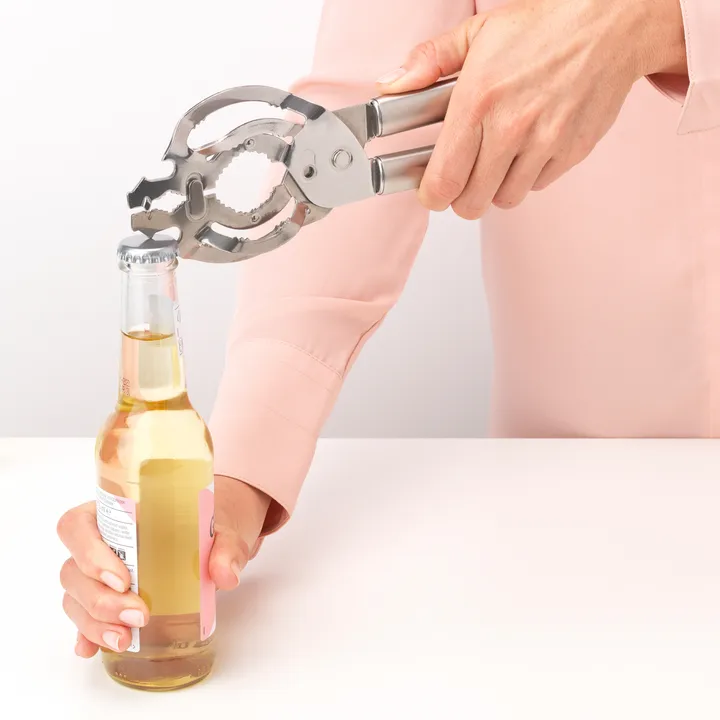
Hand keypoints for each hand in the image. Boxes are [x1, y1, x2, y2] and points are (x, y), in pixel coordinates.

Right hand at [57, 475, 269, 657]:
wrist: (214, 535)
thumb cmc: (206, 523)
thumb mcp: (222, 527)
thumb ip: (226, 546)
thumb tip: (225, 574)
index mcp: (115, 511)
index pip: (77, 526)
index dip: (89, 553)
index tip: (123, 579)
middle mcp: (98, 541)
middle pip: (73, 571)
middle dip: (100, 600)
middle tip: (138, 615)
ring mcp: (96, 572)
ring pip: (74, 598)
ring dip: (95, 622)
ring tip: (126, 639)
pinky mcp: (105, 598)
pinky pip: (83, 618)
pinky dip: (87, 634)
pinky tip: (94, 649)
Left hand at [377, 0, 686, 217]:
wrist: (613, 23)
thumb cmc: (545, 26)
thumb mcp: (477, 33)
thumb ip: (428, 62)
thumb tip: (391, 86)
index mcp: (478, 101)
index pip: (443, 181)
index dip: (432, 195)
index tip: (431, 190)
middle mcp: (511, 128)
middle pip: (471, 203)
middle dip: (461, 197)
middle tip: (463, 178)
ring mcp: (544, 144)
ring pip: (504, 200)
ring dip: (495, 188)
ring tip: (497, 160)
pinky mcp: (571, 152)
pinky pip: (537, 186)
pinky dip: (528, 176)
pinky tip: (527, 148)